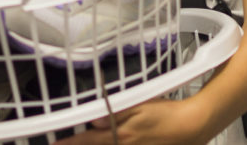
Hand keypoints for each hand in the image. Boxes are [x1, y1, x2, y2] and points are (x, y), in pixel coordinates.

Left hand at [52, 98, 208, 144]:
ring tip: (80, 143)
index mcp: (120, 134)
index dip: (69, 143)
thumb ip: (116, 112)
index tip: (54, 144)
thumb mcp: (140, 105)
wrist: (192, 126)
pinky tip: (111, 142)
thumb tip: (93, 120)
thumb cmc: (166, 113)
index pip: (87, 140)